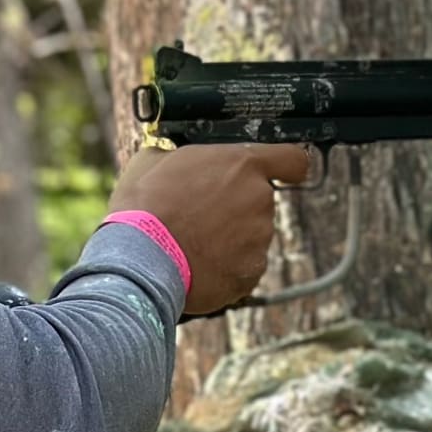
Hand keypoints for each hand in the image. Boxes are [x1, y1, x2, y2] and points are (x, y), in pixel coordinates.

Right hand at [109, 144, 310, 315]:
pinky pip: (243, 267)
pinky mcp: (250, 274)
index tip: (283, 172)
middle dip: (236, 207)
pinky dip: (225, 268)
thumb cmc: (144, 206)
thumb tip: (172, 158)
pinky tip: (196, 266)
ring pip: (251, 236)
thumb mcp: (153, 160)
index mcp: (243, 165)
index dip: (287, 166)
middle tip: (199, 215)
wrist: (138, 259)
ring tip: (191, 244)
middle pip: (260, 202)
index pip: (293, 159)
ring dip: (229, 239)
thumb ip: (178, 156)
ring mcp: (259, 240)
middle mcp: (261, 200)